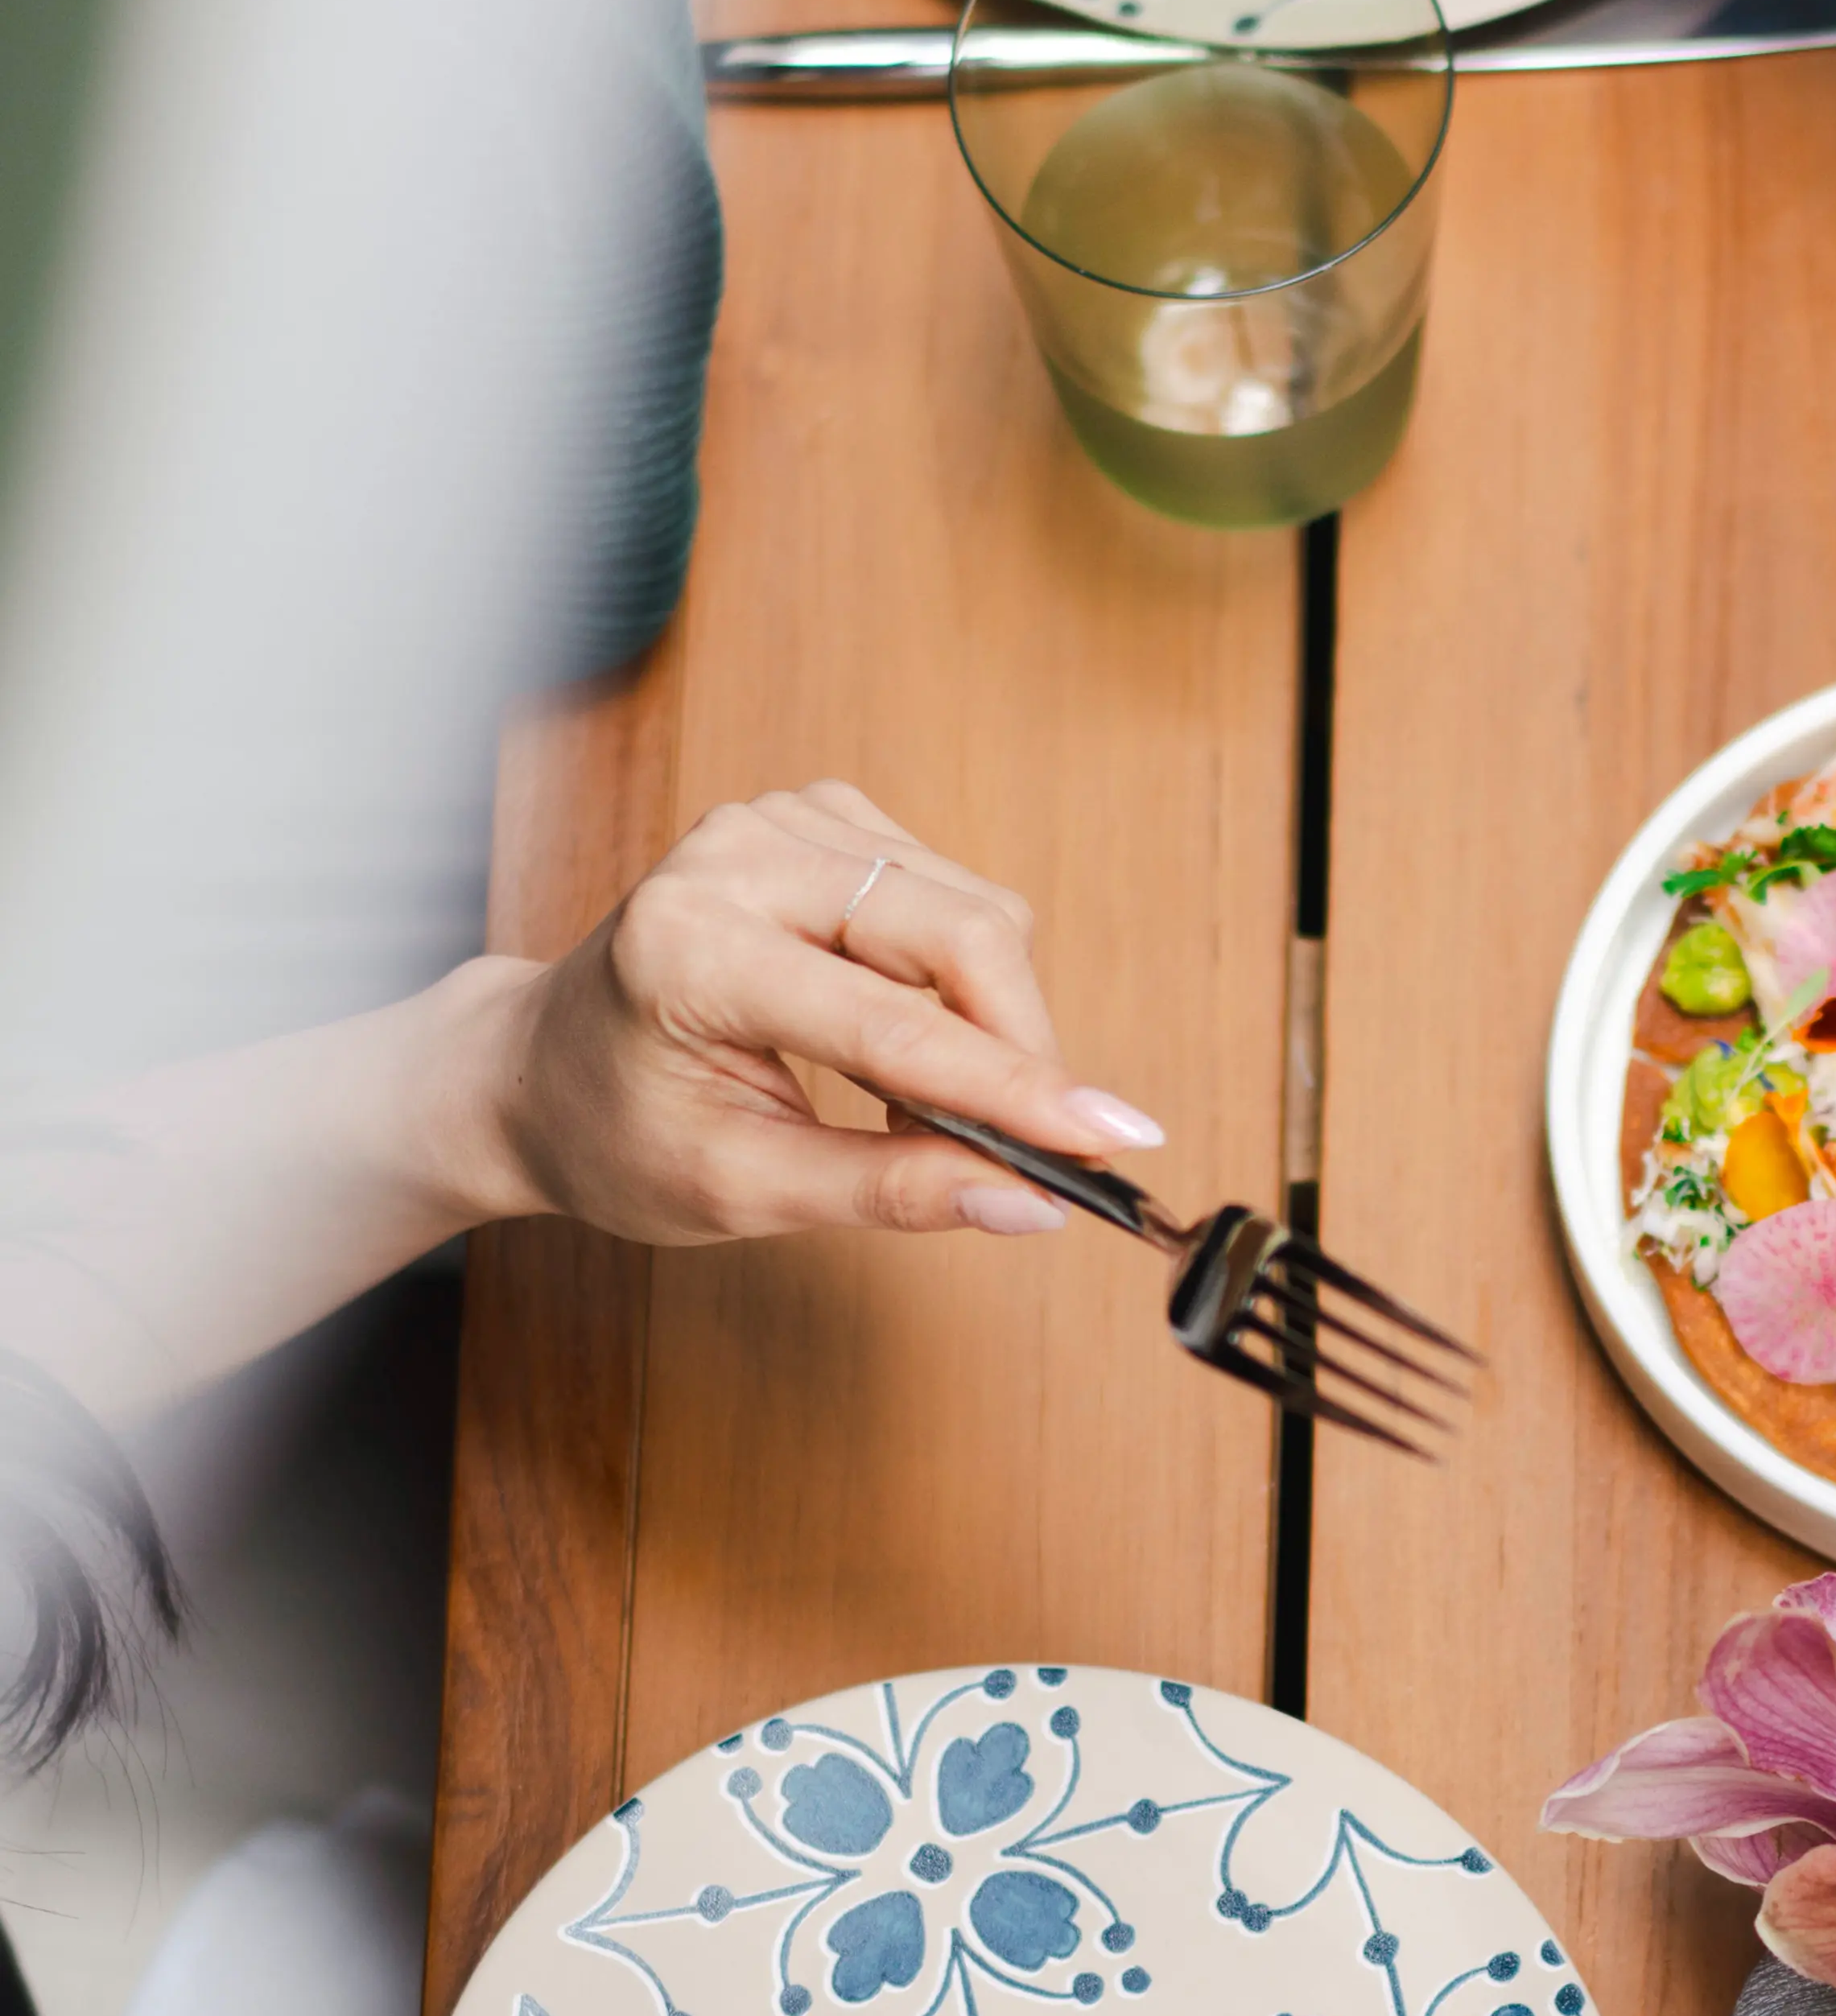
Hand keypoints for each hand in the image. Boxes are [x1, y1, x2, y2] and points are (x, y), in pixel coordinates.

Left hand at [465, 776, 1164, 1246]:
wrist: (539, 1068)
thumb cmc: (619, 1132)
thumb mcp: (742, 1190)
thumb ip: (889, 1190)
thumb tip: (1028, 1201)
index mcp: (692, 951)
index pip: (896, 1023)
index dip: (1019, 1087)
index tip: (1116, 1138)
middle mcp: (735, 857)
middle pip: (960, 931)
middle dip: (1024, 1045)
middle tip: (1048, 1144)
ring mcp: (778, 819)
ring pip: (972, 907)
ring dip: (988, 1015)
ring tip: (923, 1100)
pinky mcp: (816, 814)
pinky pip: (947, 890)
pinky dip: (957, 973)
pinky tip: (900, 1030)